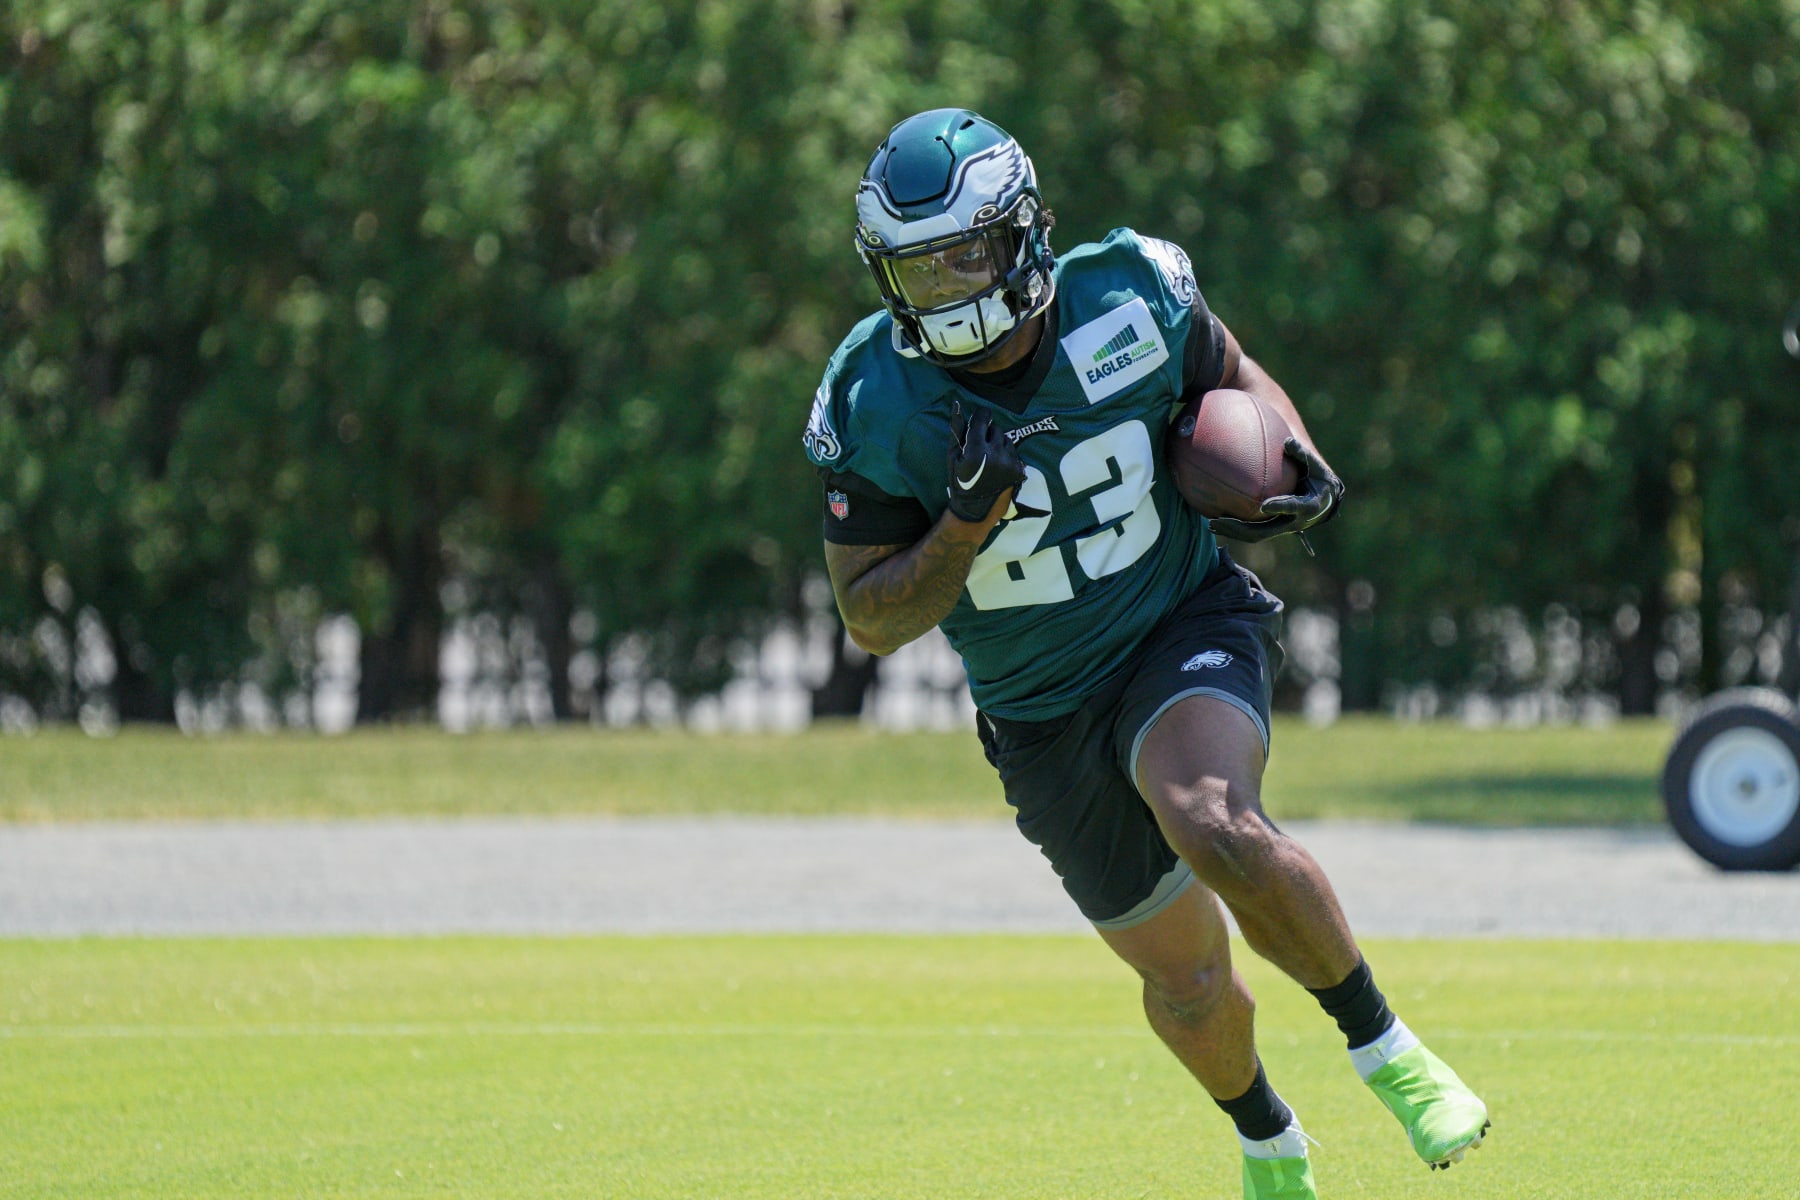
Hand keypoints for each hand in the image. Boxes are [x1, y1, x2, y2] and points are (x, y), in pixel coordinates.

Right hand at [945, 402, 1025, 521]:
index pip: (983, 419)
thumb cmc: (960, 482)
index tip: (981, 416)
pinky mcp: (1018, 470)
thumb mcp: (953, 457)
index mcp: (975, 450)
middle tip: (981, 447)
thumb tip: (957, 405)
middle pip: (996, 429)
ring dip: (999, 444)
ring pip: (1007, 439)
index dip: (981, 415)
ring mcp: (1008, 463)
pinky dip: (1007, 455)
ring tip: (989, 458)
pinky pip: (1014, 452)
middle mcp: (994, 455)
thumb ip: (956, 430)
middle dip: (988, 434)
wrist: (975, 510)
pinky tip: (998, 466)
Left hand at [1210, 439, 1344, 542]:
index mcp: (1308, 506)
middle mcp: (1293, 522)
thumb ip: (1302, 455)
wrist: (1324, 501)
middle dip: (1241, 528)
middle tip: (1218, 520)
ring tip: (1210, 525)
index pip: (1293, 507)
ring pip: (1255, 536)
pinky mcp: (1273, 529)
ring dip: (1233, 532)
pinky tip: (1215, 522)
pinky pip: (1252, 532)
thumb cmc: (1318, 478)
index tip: (1264, 505)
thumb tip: (1286, 441)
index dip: (1280, 506)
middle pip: (1264, 531)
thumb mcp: (1316, 466)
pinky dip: (1235, 529)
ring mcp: (1281, 528)